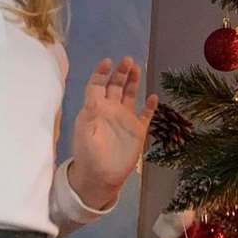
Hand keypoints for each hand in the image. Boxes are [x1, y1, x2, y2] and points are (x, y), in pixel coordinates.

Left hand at [68, 57, 157, 208]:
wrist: (100, 177)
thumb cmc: (88, 155)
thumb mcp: (85, 132)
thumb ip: (90, 112)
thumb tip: (94, 94)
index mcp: (95, 109)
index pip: (97, 85)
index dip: (101, 73)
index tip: (107, 61)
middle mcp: (110, 110)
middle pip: (115, 86)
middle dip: (120, 72)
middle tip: (127, 60)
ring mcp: (124, 119)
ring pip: (129, 95)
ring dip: (132, 82)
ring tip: (137, 68)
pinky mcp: (137, 131)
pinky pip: (145, 115)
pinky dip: (150, 106)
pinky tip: (153, 97)